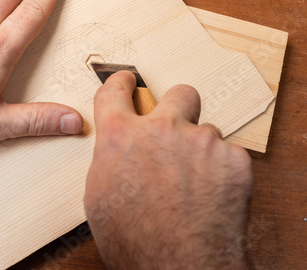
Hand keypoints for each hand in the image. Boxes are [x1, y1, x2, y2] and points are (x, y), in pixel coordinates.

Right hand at [85, 71, 252, 268]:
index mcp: (120, 137)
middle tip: (178, 129)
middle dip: (179, 106)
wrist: (179, 266)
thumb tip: (115, 149)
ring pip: (206, 131)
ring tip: (194, 184)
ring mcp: (200, 140)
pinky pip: (228, 155)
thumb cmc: (135, 241)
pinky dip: (222, 172)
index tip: (128, 80)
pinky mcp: (233, 158)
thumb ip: (109, 160)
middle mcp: (160, 129)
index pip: (115, 91)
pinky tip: (212, 196)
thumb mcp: (99, 198)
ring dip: (200, 150)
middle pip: (178, 93)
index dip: (122, 83)